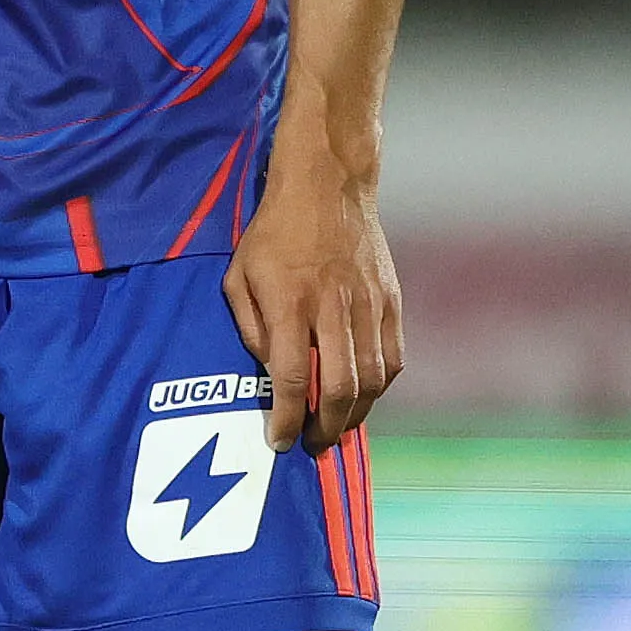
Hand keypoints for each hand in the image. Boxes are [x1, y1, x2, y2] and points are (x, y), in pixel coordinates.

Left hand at [224, 147, 402, 453]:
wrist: (327, 185)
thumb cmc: (274, 232)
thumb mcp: (238, 274)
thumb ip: (249, 327)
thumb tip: (268, 371)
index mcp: (290, 302)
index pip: (289, 376)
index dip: (285, 418)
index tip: (279, 442)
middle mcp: (332, 307)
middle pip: (338, 387)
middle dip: (326, 428)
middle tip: (313, 446)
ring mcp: (367, 304)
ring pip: (371, 379)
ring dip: (354, 414)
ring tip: (337, 427)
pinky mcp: (390, 300)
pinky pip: (392, 358)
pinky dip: (379, 386)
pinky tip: (362, 396)